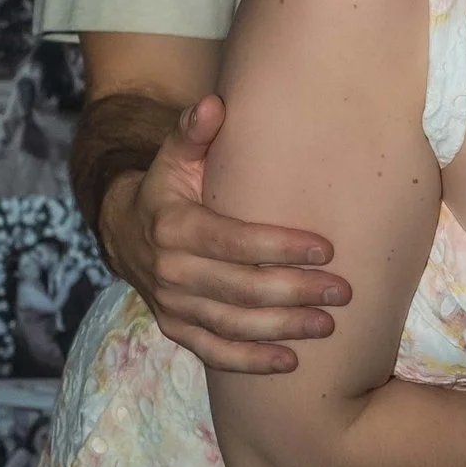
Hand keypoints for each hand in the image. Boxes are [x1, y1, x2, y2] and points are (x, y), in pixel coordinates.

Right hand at [101, 92, 350, 371]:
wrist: (123, 230)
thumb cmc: (168, 187)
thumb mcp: (175, 156)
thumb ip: (195, 131)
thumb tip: (213, 104)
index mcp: (175, 227)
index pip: (234, 242)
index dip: (280, 248)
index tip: (325, 249)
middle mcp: (171, 271)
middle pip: (241, 289)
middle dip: (295, 292)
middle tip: (342, 291)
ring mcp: (172, 305)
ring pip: (232, 325)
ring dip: (282, 329)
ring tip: (327, 325)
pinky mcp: (176, 328)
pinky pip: (214, 352)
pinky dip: (251, 361)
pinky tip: (289, 362)